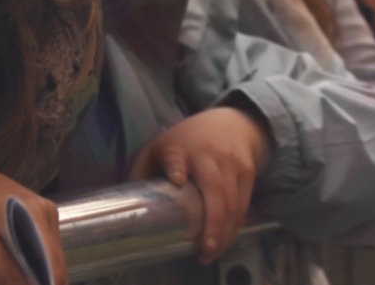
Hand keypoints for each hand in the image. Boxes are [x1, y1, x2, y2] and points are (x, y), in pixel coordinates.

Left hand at [0, 142, 65, 284]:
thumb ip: (0, 266)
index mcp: (38, 216)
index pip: (54, 268)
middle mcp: (47, 212)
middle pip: (53, 263)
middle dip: (36, 281)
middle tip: (3, 280)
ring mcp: (40, 212)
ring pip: (45, 257)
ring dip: (31, 275)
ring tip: (6, 278)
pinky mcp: (31, 214)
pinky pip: (37, 248)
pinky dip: (26, 264)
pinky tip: (8, 269)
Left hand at [131, 107, 271, 264]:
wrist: (232, 121)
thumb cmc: (188, 140)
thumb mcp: (160, 147)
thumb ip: (143, 171)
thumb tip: (127, 207)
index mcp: (179, 148)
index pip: (177, 156)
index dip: (177, 167)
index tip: (177, 179)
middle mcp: (208, 154)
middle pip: (214, 189)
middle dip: (212, 223)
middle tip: (204, 251)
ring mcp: (231, 162)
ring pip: (233, 201)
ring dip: (225, 231)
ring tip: (212, 253)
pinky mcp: (248, 170)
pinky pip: (244, 202)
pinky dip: (236, 224)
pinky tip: (226, 239)